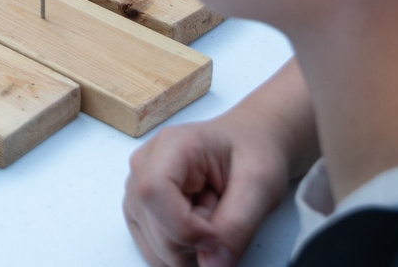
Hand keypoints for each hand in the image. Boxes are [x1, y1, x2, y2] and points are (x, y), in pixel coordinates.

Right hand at [124, 113, 294, 266]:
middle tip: (222, 209)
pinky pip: (157, 253)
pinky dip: (185, 251)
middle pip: (158, 232)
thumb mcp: (259, 184)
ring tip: (211, 213)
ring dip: (192, 246)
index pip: (153, 192)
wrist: (250, 143)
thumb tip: (213, 266)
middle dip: (198, 239)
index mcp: (171, 146)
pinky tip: (199, 224)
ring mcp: (138, 191)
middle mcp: (144, 166)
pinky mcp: (141, 213)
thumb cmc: (252, 151)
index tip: (217, 236)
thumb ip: (237, 226)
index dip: (185, 227)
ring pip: (157, 249)